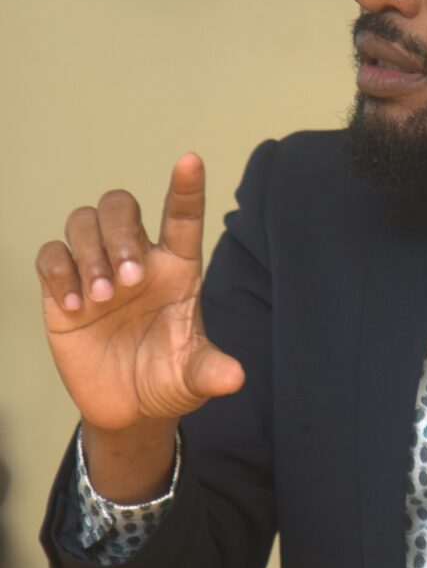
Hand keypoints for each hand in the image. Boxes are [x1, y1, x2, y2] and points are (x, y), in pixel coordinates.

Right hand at [36, 154, 243, 434]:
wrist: (128, 407)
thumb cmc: (168, 379)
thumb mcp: (193, 378)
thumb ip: (211, 372)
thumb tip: (235, 379)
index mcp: (178, 269)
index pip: (182, 216)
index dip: (186, 186)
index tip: (191, 160)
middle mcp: (138, 259)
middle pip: (121, 205)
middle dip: (120, 234)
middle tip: (128, 283)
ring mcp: (98, 269)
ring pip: (84, 221)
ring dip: (90, 253)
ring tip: (101, 298)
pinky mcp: (62, 288)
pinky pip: (51, 255)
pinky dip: (59, 272)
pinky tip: (73, 307)